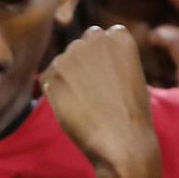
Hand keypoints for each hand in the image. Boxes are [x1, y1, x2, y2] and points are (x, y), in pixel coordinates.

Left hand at [42, 26, 163, 177]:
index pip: (100, 39)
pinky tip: (73, 108)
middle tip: (95, 95)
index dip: (101, 63)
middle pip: (79, 47)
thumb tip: (83, 58)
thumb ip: (110, 58)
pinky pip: (47, 79)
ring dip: (68, 80)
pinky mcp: (53, 73)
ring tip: (86, 104)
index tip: (109, 81)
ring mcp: (72, 54)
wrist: (122, 142)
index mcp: (119, 35)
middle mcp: (95, 37)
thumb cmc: (131, 115)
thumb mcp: (131, 75)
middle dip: (82, 67)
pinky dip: (55, 93)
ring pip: (62, 63)